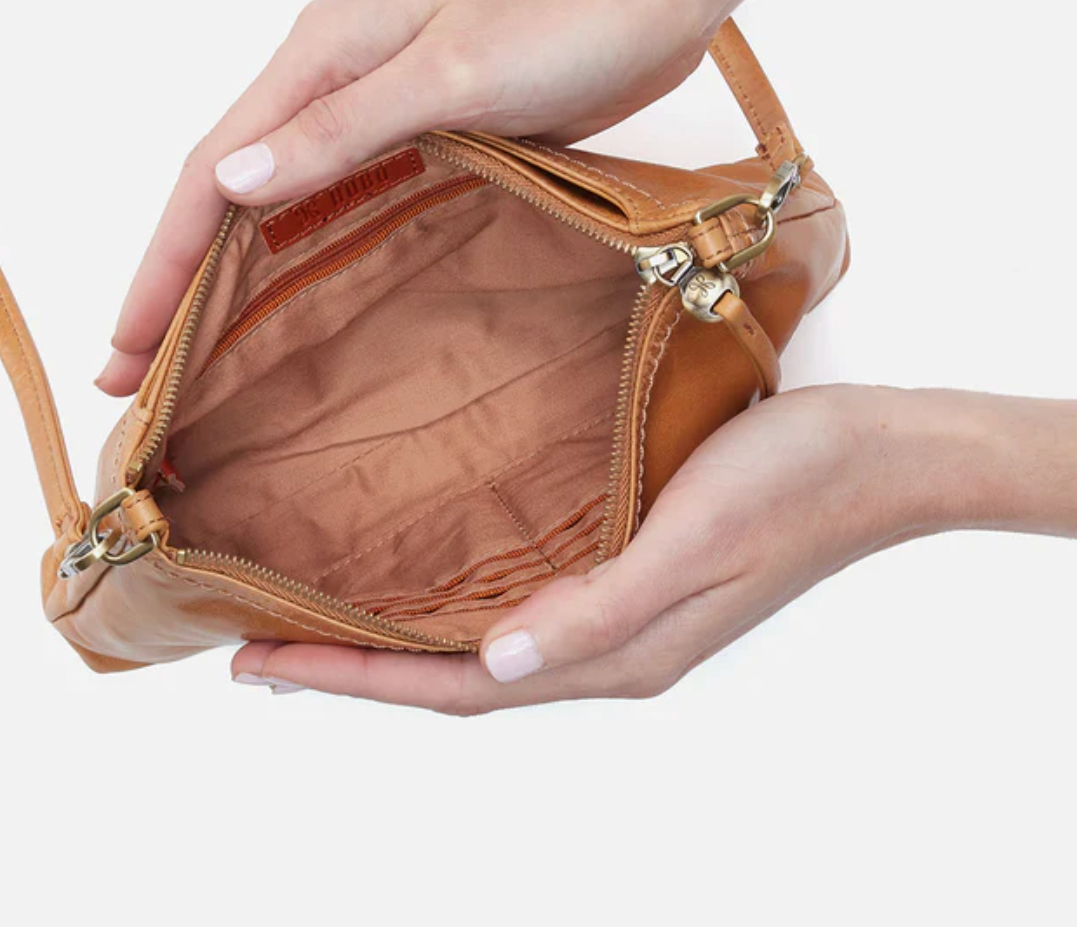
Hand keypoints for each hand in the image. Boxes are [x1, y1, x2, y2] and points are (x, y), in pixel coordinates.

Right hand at [97, 0, 722, 394]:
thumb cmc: (565, 23)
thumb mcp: (451, 74)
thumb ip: (343, 127)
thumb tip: (232, 177)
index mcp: (319, 54)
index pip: (209, 171)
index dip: (160, 265)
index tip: (124, 350)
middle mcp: (327, 78)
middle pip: (222, 190)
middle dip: (171, 283)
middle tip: (131, 380)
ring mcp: (367, 106)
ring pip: (268, 203)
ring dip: (218, 278)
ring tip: (183, 360)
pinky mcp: (412, 133)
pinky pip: (326, 206)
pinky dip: (286, 260)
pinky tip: (276, 307)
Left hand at [229, 386, 1056, 710]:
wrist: (880, 451)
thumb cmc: (792, 486)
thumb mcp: (695, 545)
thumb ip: (600, 610)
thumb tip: (495, 661)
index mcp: (615, 651)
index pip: (457, 686)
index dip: (354, 678)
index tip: (261, 662)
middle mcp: (606, 642)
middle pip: (453, 674)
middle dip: (353, 666)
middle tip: (257, 645)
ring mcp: (619, 607)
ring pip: (481, 641)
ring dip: (396, 636)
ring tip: (316, 613)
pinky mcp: (630, 564)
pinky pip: (520, 598)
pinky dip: (455, 599)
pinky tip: (427, 569)